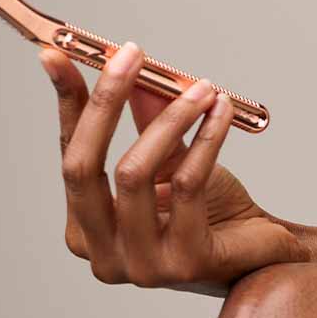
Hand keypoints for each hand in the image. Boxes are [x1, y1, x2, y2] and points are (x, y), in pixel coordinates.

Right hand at [38, 40, 306, 296]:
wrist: (259, 251)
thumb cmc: (209, 208)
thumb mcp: (173, 157)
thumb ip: (149, 121)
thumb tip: (134, 69)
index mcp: (87, 226)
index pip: (69, 153)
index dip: (66, 102)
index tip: (57, 53)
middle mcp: (102, 251)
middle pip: (83, 167)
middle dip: (105, 101)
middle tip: (132, 54)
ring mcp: (139, 264)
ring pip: (134, 172)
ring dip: (171, 117)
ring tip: (203, 87)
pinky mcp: (183, 261)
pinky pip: (187, 182)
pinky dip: (206, 136)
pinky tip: (222, 109)